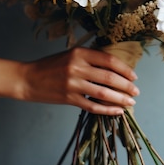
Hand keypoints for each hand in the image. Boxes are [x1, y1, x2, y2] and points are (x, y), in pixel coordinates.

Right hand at [17, 47, 139, 114]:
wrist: (28, 79)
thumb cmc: (50, 66)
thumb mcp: (70, 55)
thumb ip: (90, 59)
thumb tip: (115, 67)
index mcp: (79, 53)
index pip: (109, 60)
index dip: (124, 69)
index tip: (134, 76)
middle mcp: (77, 67)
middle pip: (109, 77)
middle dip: (126, 86)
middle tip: (136, 92)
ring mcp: (73, 84)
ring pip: (104, 93)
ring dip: (120, 99)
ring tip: (130, 103)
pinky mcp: (69, 99)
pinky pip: (93, 106)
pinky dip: (107, 110)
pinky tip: (117, 111)